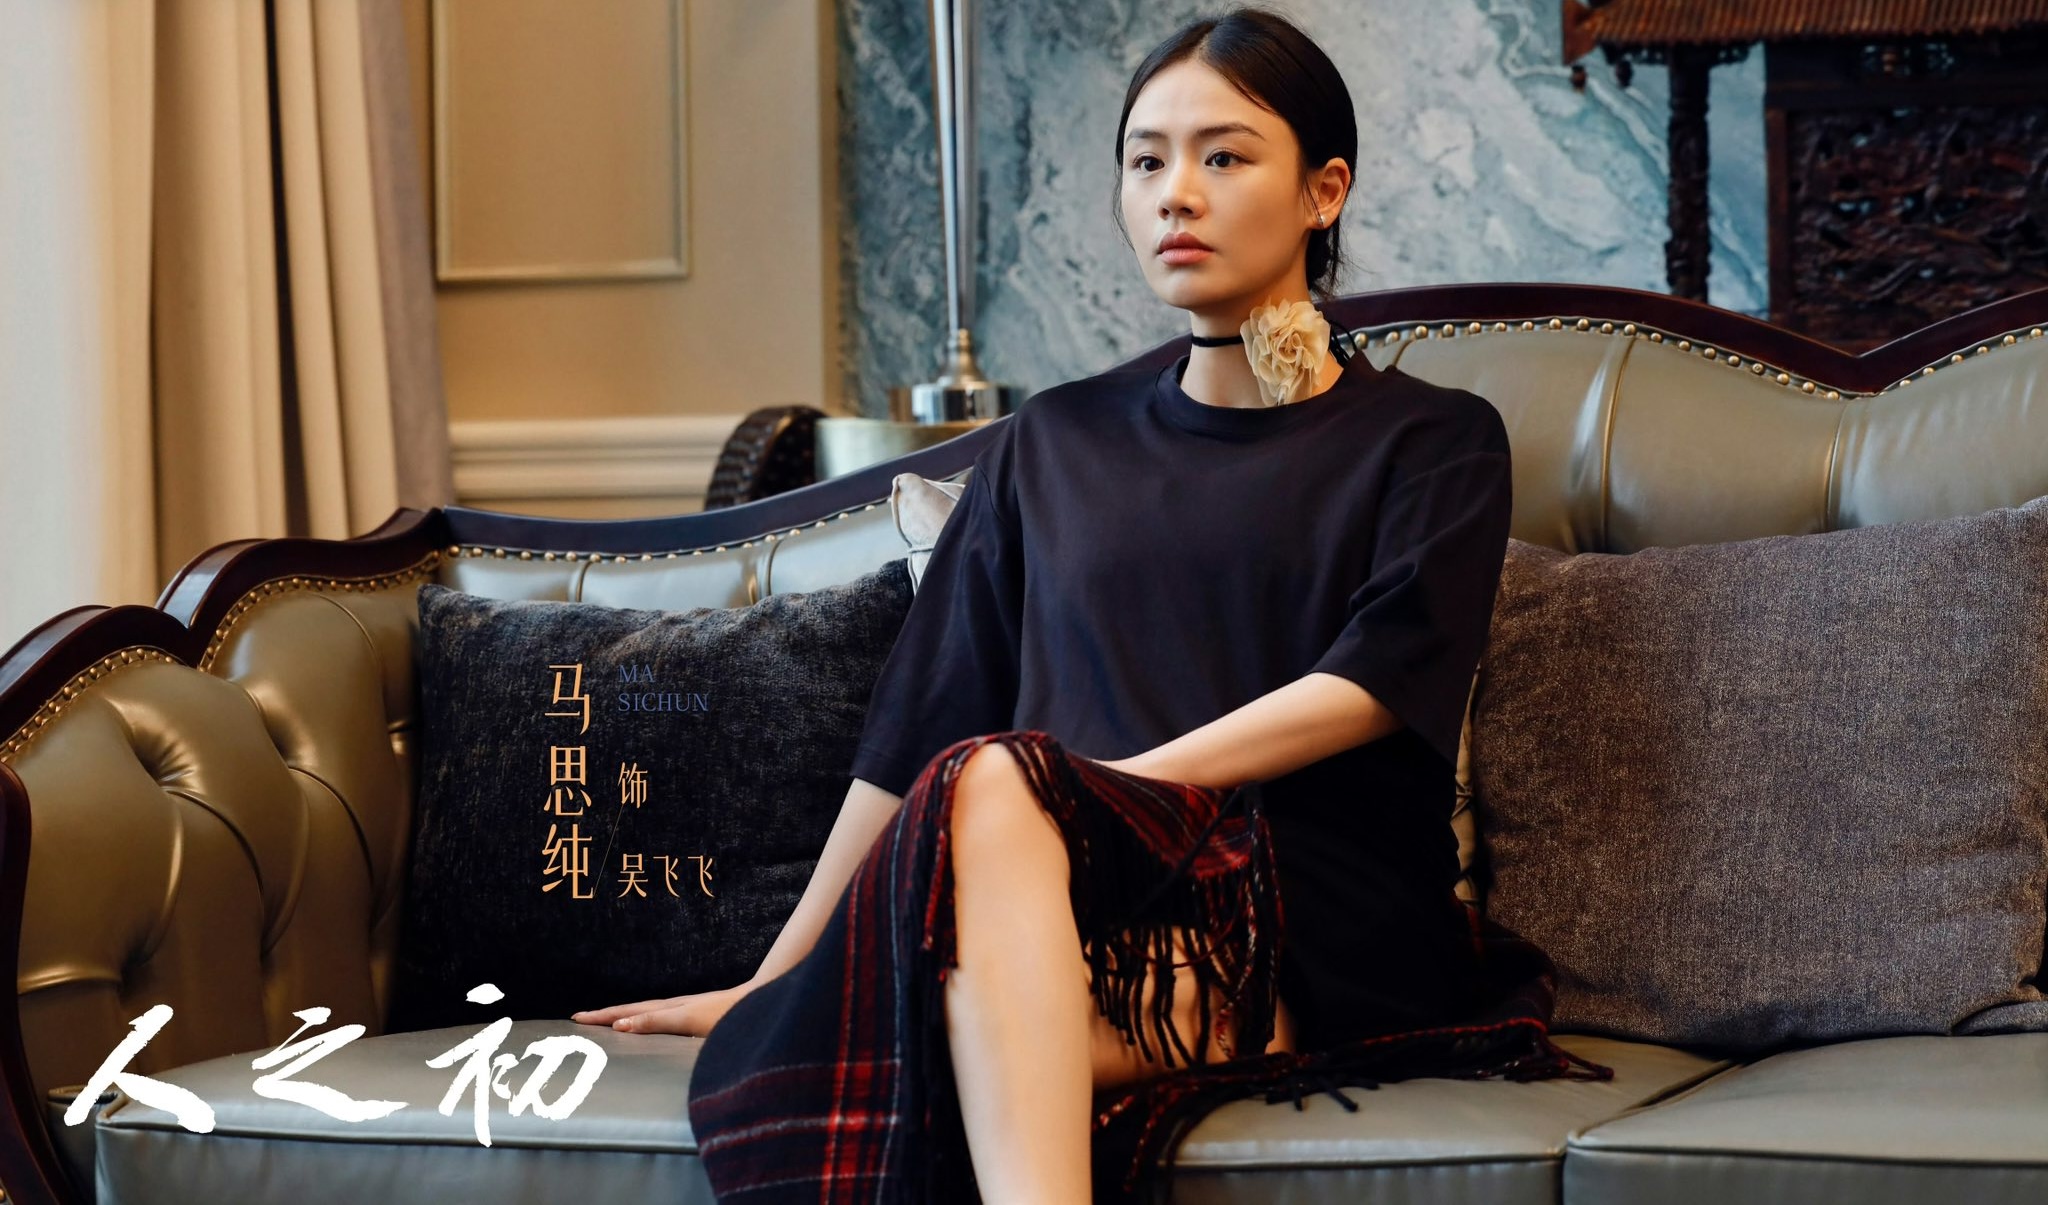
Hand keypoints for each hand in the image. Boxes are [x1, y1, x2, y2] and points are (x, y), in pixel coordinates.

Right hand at [569, 980, 758, 1035]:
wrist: (759, 1002)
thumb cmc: (727, 1014)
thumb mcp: (687, 1021)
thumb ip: (655, 1022)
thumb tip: (620, 1025)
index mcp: (668, 1009)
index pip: (628, 1013)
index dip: (604, 1016)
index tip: (578, 1018)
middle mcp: (674, 1006)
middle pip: (634, 1009)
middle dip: (607, 1014)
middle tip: (580, 1017)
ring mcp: (686, 1008)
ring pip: (646, 1011)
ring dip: (624, 1015)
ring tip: (607, 1019)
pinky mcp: (697, 1013)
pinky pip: (661, 1015)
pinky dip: (645, 1018)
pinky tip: (650, 1023)